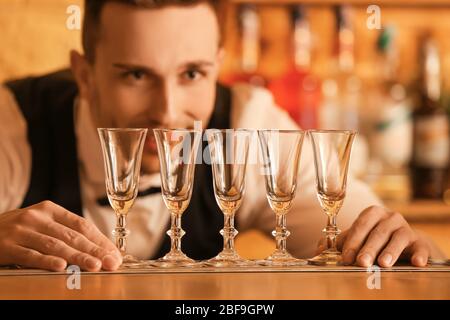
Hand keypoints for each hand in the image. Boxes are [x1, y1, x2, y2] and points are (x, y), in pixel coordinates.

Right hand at [0, 201, 121, 270]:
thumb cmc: (17, 232)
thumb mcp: (40, 225)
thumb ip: (64, 233)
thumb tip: (98, 250)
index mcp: (50, 209)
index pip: (81, 225)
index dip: (100, 240)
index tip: (114, 254)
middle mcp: (37, 217)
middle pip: (72, 235)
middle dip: (95, 250)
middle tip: (111, 263)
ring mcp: (20, 230)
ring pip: (55, 245)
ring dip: (78, 257)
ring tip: (94, 266)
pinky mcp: (6, 246)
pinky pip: (30, 256)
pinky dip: (47, 261)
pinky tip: (62, 267)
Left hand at [317, 205, 443, 266]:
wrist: (404, 244)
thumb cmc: (374, 238)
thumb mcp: (358, 237)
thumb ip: (340, 242)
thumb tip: (319, 249)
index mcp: (372, 214)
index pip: (361, 225)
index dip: (353, 241)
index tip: (346, 257)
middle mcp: (390, 217)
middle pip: (378, 232)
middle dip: (368, 248)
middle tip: (361, 262)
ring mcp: (406, 228)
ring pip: (398, 238)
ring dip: (390, 251)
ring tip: (383, 263)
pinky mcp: (420, 242)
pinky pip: (420, 247)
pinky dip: (419, 254)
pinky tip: (417, 262)